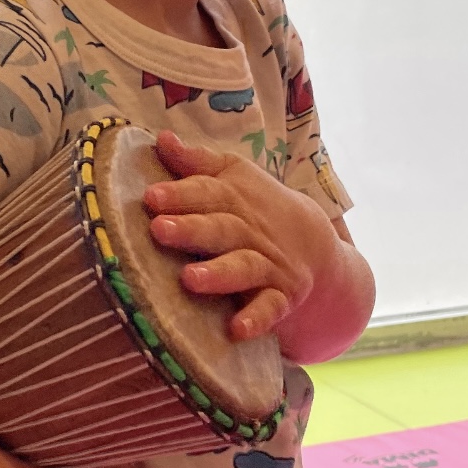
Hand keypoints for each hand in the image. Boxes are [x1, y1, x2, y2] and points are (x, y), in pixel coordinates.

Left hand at [142, 130, 337, 341]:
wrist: (316, 245)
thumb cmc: (254, 207)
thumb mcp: (230, 177)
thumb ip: (195, 162)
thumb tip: (161, 138)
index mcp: (234, 198)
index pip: (206, 192)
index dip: (180, 194)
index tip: (151, 197)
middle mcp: (250, 231)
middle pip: (220, 228)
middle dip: (191, 230)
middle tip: (159, 230)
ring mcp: (267, 265)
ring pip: (243, 268)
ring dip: (218, 274)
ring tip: (189, 280)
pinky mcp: (280, 296)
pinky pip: (270, 308)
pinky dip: (256, 319)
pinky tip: (238, 330)